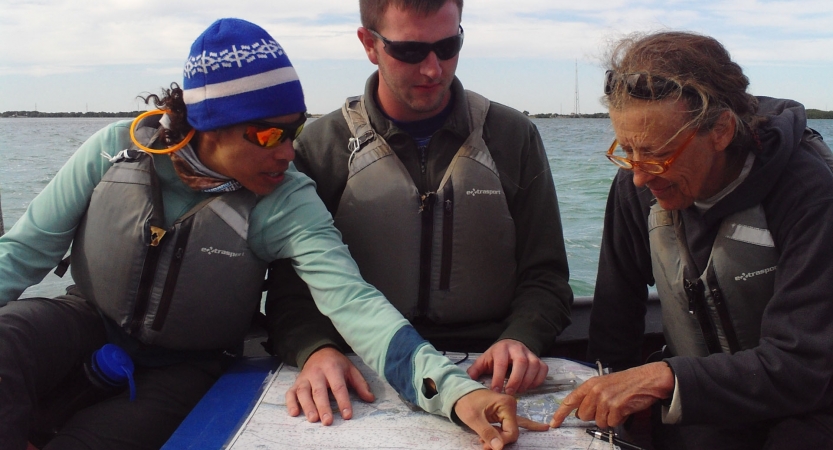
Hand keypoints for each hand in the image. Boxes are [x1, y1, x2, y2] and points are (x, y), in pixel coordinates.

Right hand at [285, 347, 374, 424]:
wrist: (319, 351)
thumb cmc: (337, 364)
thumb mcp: (350, 369)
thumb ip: (360, 384)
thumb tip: (370, 399)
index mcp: (332, 368)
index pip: (338, 386)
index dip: (343, 401)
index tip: (347, 415)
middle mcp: (317, 372)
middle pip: (319, 391)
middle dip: (323, 407)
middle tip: (328, 421)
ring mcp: (304, 378)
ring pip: (303, 392)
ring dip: (307, 406)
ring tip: (313, 419)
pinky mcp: (296, 383)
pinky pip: (290, 392)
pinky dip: (291, 403)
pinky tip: (294, 413)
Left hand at [454, 389, 549, 449]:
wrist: (458, 391)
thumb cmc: (465, 401)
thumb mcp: (474, 418)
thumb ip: (487, 432)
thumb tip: (499, 448)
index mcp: (506, 404)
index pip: (511, 431)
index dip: (501, 441)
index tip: (486, 444)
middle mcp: (510, 406)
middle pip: (511, 432)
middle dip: (499, 441)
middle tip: (483, 444)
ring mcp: (508, 409)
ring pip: (508, 431)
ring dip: (498, 438)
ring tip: (483, 440)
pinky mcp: (503, 412)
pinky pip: (512, 424)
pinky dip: (514, 430)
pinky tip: (542, 428)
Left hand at [466, 339, 547, 394]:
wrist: (511, 345)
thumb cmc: (496, 356)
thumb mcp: (484, 360)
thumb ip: (475, 371)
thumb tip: (465, 382)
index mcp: (501, 349)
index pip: (501, 363)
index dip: (498, 377)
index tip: (495, 391)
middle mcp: (517, 349)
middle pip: (521, 363)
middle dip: (515, 380)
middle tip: (509, 393)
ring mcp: (530, 354)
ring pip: (533, 366)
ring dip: (527, 381)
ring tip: (519, 391)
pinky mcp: (539, 360)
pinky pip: (542, 369)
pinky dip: (537, 380)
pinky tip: (529, 387)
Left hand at [549, 361, 673, 428]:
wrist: (647, 379)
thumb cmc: (627, 382)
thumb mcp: (604, 384)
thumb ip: (591, 396)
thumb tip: (582, 412)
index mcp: (590, 384)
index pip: (570, 400)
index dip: (561, 413)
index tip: (554, 423)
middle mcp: (595, 391)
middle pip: (584, 416)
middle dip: (595, 416)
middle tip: (607, 407)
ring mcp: (605, 399)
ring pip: (598, 421)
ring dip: (608, 418)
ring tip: (617, 407)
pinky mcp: (616, 407)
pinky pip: (612, 423)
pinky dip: (618, 420)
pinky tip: (624, 409)